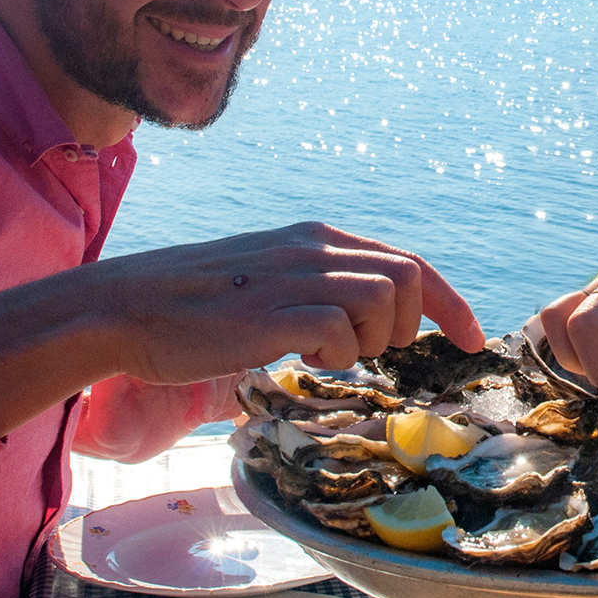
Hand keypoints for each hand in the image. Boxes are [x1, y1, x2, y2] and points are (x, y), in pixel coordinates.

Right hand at [0, 222, 481, 436]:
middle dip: (412, 324)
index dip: (449, 301)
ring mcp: (296, 278)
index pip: (409, 261)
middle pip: (410, 276)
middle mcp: (314, 249)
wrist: (126, 308)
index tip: (471, 340)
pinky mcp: (276, 313)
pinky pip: (342, 332)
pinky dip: (336, 353)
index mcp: (315, 239)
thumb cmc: (193, 308)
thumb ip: (318, 292)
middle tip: (373, 353)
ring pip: (386, 299)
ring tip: (327, 353)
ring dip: (372, 339)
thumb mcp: (268, 283)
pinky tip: (300, 358)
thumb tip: (365, 323)